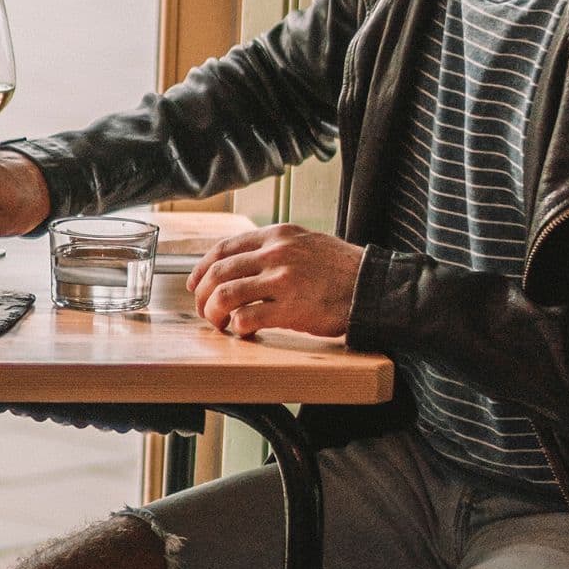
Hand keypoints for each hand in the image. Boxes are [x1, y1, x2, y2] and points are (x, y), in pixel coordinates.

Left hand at [187, 224, 363, 338]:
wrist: (373, 286)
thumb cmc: (340, 268)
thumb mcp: (305, 242)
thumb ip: (274, 248)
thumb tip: (238, 263)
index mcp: (276, 235)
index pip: (223, 248)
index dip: (201, 269)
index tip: (195, 284)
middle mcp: (276, 253)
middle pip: (218, 272)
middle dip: (203, 296)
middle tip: (205, 311)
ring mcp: (283, 280)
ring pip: (226, 295)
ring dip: (214, 314)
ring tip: (220, 324)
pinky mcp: (292, 308)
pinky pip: (247, 318)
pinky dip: (238, 328)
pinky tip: (244, 333)